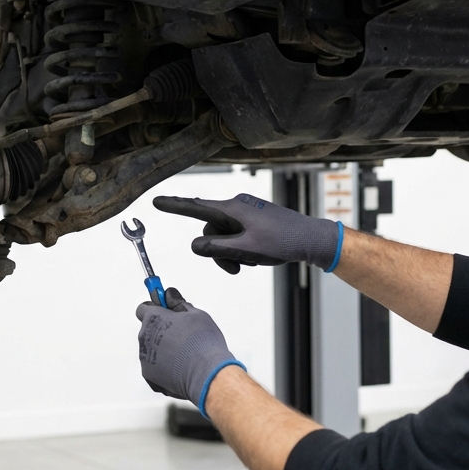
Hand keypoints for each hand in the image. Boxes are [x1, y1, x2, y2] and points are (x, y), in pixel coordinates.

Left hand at [136, 294, 243, 415]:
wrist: (207, 375)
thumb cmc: (203, 344)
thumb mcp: (195, 314)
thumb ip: (178, 303)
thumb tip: (169, 296)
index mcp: (153, 318)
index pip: (144, 308)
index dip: (156, 308)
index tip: (164, 309)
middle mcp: (144, 337)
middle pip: (149, 329)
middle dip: (161, 330)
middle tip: (181, 334)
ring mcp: (145, 358)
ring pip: (152, 350)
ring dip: (163, 350)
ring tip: (185, 354)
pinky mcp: (150, 376)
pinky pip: (155, 367)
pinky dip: (165, 367)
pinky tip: (181, 367)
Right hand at [153, 193, 341, 275]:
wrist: (311, 239)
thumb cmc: (283, 241)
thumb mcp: (247, 249)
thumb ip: (218, 248)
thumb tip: (195, 246)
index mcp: (233, 209)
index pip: (196, 207)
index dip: (174, 206)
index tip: (156, 201)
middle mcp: (236, 207)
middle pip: (210, 230)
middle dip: (218, 251)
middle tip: (236, 268)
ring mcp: (245, 214)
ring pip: (222, 236)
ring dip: (230, 253)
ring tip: (250, 262)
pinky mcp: (253, 221)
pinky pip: (235, 235)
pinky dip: (240, 249)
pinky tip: (256, 256)